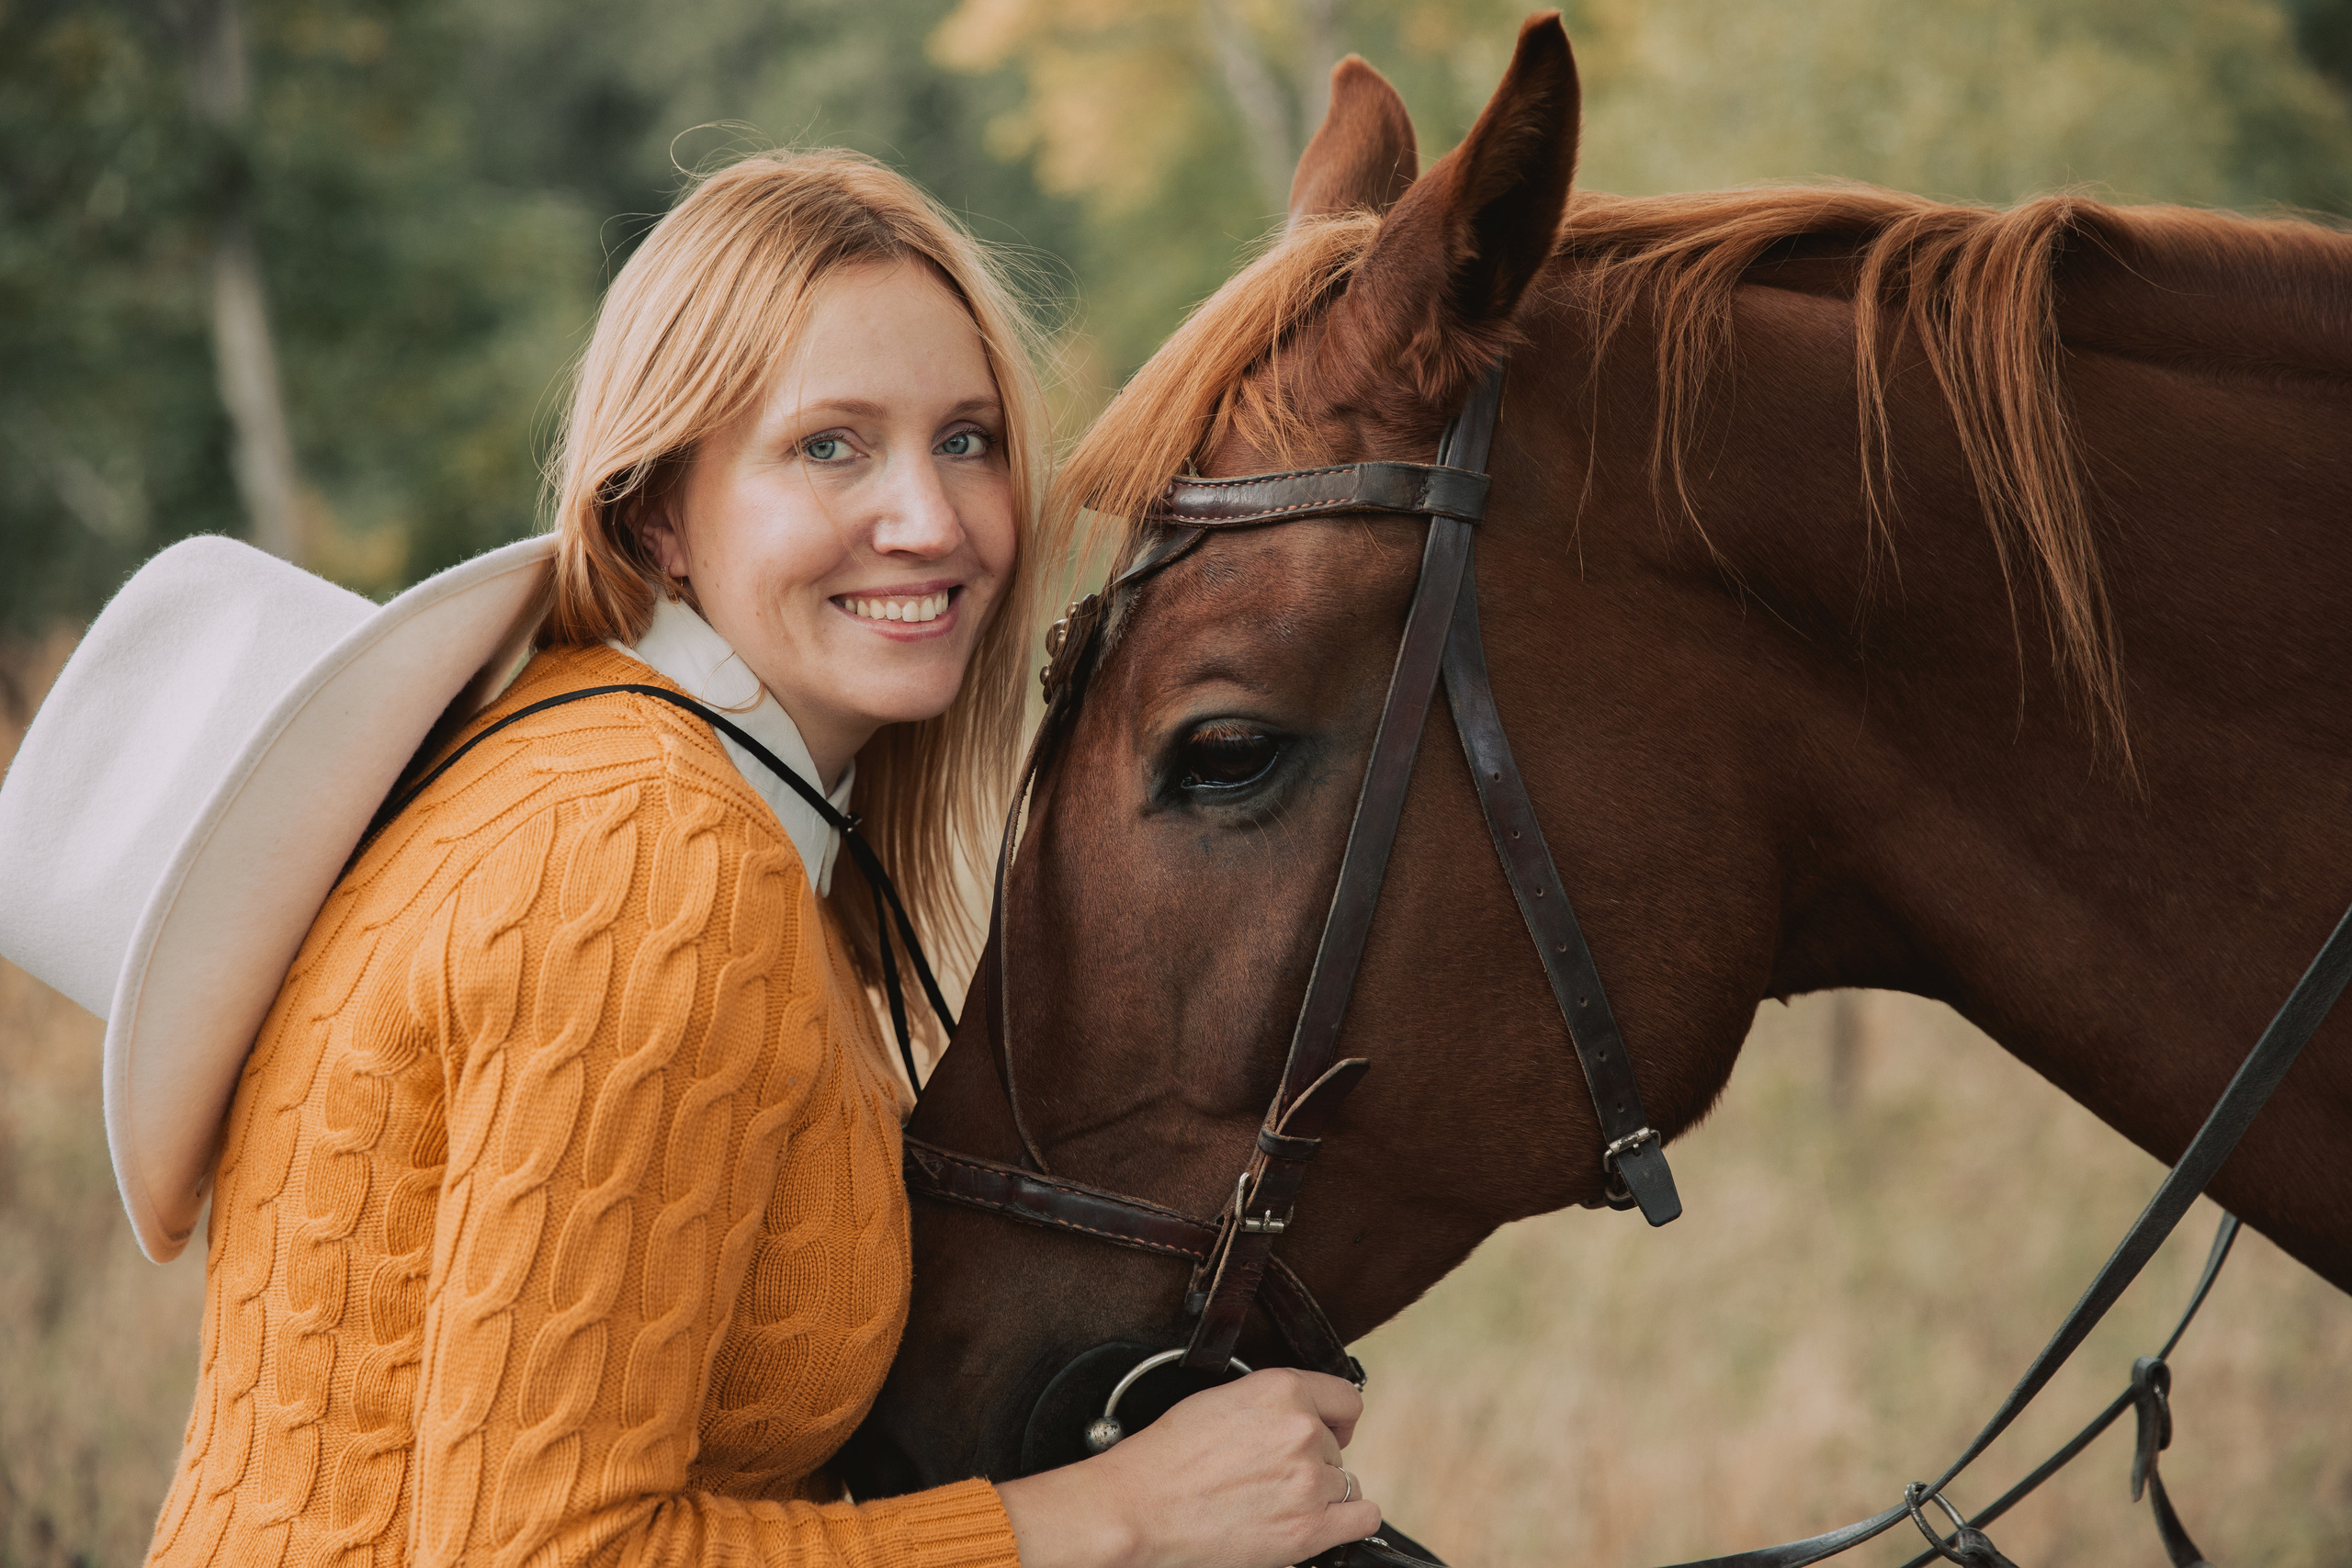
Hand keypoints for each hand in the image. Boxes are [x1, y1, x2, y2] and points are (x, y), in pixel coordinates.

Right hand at [995, 1367, 1380, 1567]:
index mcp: (1282, 1389)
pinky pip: (1362, 1518)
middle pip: (1336, 1447)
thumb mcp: (1220, 1400)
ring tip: (1279, 1501)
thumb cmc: (1166, 1458)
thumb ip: (1270, 1402)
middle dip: (1311, 1459)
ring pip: (1345, 1483)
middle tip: (1271, 1475)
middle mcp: (1303, 1430)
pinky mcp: (1309, 1528)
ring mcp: (1309, 1481)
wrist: (1141, 1509)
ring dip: (1319, 1492)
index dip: (1336, 1418)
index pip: (1346, 1398)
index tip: (1330, 1430)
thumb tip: (1297, 1414)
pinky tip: (1324, 1520)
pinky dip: (1348, 1520)